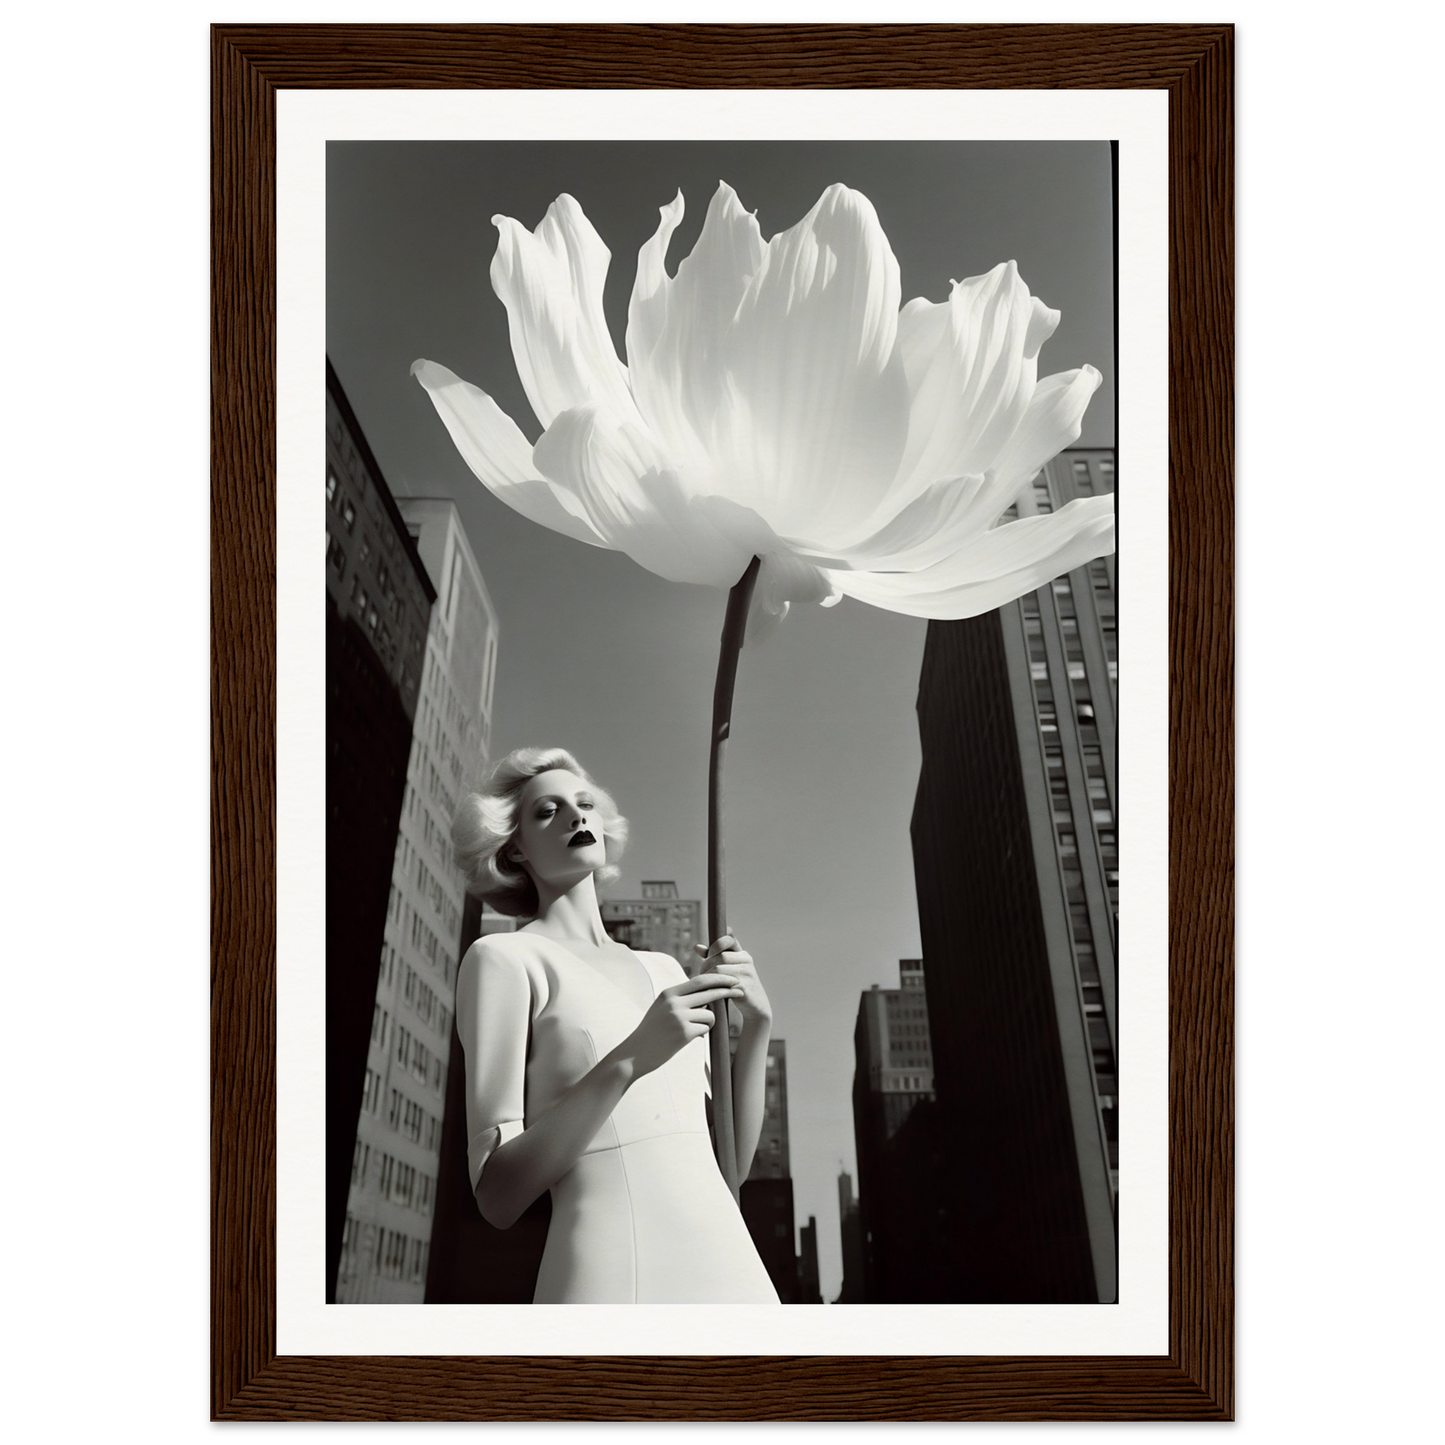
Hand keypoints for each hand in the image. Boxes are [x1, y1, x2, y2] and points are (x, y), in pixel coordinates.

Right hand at [621, 973, 741, 1076]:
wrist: (635, 1053)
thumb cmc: (652, 1031)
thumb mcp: (661, 1008)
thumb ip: (680, 998)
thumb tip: (706, 993)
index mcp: (669, 993)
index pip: (700, 980)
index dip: (718, 978)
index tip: (731, 979)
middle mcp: (674, 1002)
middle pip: (709, 992)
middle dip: (727, 990)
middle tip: (740, 991)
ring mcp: (679, 1017)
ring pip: (709, 1015)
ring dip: (708, 1022)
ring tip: (693, 1030)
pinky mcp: (683, 1033)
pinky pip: (705, 1029)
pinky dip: (701, 1033)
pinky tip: (687, 1038)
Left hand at [693, 933, 771, 1026]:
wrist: (756, 1007)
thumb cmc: (738, 986)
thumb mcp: (729, 969)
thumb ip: (714, 957)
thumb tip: (696, 946)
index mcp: (743, 954)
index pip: (728, 940)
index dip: (715, 945)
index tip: (709, 954)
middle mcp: (746, 961)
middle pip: (720, 957)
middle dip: (707, 965)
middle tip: (702, 973)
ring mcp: (746, 974)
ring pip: (719, 969)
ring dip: (708, 976)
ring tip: (705, 982)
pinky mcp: (744, 987)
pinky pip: (722, 983)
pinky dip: (713, 986)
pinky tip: (710, 990)